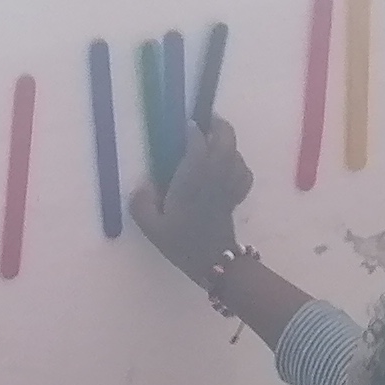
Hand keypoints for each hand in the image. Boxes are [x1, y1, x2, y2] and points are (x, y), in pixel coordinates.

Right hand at [133, 111, 254, 280]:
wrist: (215, 264)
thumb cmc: (182, 244)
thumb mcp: (152, 227)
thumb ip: (141, 203)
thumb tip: (143, 186)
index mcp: (192, 180)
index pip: (198, 144)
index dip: (193, 131)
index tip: (185, 125)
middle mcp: (214, 177)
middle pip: (225, 141)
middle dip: (218, 126)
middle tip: (205, 120)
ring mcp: (228, 185)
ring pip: (236, 154)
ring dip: (228, 142)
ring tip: (213, 139)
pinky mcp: (236, 196)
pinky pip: (243, 172)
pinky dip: (238, 162)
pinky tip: (228, 164)